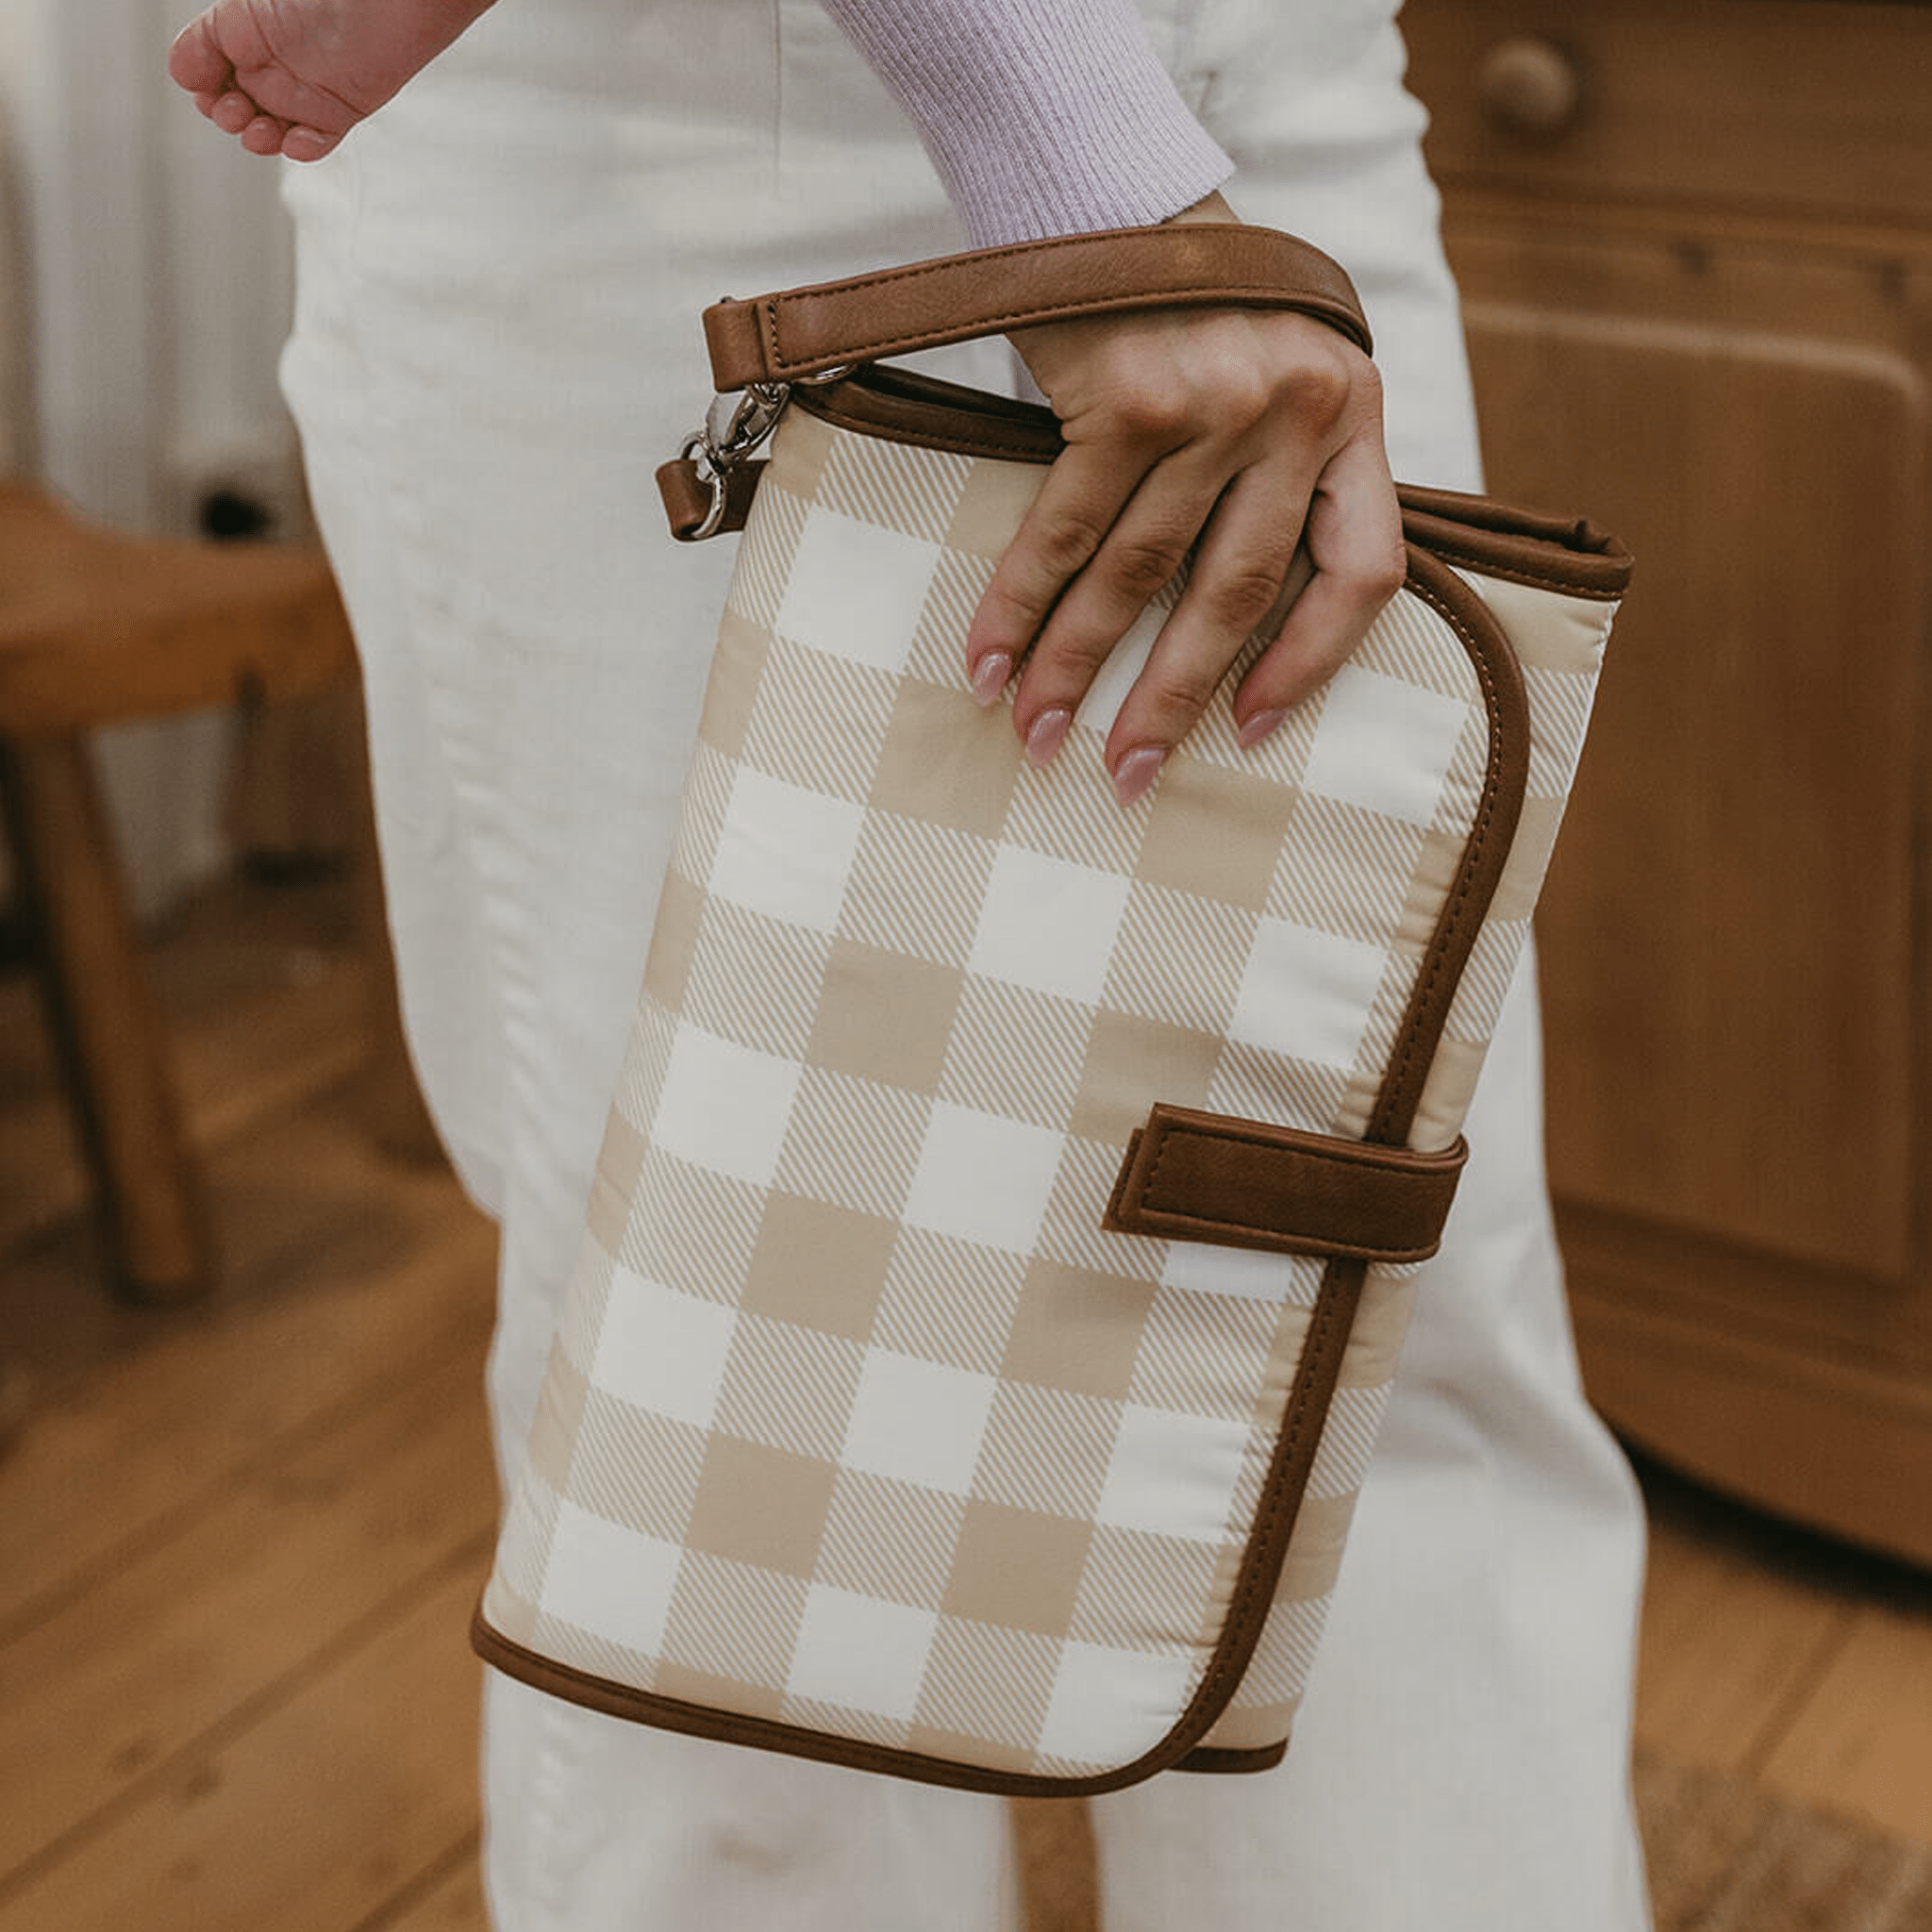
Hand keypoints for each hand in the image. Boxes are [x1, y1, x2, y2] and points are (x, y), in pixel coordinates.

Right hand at [965, 196, 1405, 806]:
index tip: (1251, 730)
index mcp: (1352, 417)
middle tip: (1126, 773)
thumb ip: (1273, 480)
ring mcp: (1212, 401)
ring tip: (1039, 731)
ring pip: (1139, 570)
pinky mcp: (1126, 394)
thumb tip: (1222, 624)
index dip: (1309, 663)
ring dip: (1077, 664)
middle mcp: (1296, 410)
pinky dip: (1021, 603)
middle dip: (1171, 697)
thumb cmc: (1194, 307)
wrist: (1113, 188)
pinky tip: (990, 659)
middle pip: (1235, 591)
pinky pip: (1065, 527)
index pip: (1363, 569)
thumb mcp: (1275, 377)